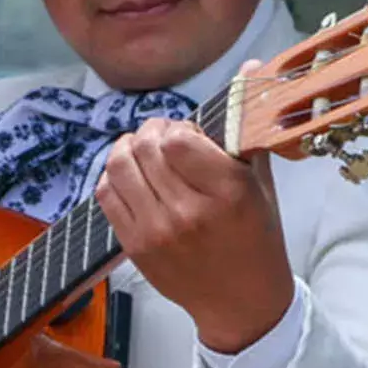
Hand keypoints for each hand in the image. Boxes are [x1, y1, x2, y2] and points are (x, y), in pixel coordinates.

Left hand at [94, 62, 294, 353]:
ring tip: (144, 153)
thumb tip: (255, 65)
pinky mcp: (134, 246)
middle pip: (144, 149)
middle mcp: (188, 212)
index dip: (176, 129)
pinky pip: (106, 195)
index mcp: (227, 193)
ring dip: (127, 150)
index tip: (186, 135)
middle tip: (163, 140)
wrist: (241, 302)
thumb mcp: (261, 183)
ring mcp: (156, 231)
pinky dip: (113, 177)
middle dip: (150, 134)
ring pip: (118, 168)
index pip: (177, 139)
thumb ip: (247, 126)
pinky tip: (132, 178)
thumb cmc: (257, 238)